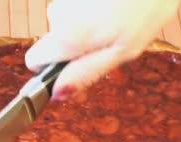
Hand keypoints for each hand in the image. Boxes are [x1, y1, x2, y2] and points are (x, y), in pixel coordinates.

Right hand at [25, 0, 180, 98]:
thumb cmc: (147, 8)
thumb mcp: (121, 52)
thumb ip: (86, 73)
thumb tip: (58, 94)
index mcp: (67, 37)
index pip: (33, 61)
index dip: (50, 70)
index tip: (71, 69)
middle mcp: (57, 16)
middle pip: (54, 42)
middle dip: (77, 46)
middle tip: (110, 40)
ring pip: (67, 24)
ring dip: (90, 26)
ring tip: (119, 19)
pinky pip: (77, 9)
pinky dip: (94, 10)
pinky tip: (116, 5)